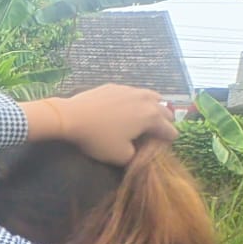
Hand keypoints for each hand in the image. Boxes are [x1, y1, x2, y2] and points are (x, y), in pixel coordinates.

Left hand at [30, 85, 176, 166]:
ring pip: (153, 97)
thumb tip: (140, 152)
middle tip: (155, 133)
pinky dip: (136, 101)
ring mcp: (132, 90)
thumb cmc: (98, 139)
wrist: (72, 116)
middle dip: (164, 123)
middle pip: (166, 111)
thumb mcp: (120, 156)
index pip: (170, 131)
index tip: (160, 148)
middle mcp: (147, 100)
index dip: (167, 142)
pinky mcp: (117, 86)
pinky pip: (134, 93)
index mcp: (152, 117)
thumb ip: (137, 156)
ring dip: (154, 108)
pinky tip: (125, 108)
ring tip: (145, 118)